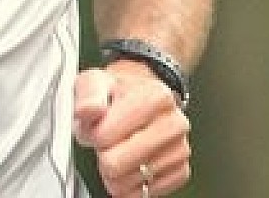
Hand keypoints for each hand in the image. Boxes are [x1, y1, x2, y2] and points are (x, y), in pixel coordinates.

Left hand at [73, 65, 191, 196]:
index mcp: (155, 97)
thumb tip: (87, 110)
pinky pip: (145, 194)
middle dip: (102, 155)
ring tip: (117, 149)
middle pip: (117, 164)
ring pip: (130, 182)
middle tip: (104, 141)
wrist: (138, 94)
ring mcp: (180, 149)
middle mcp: (173, 124)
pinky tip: (129, 164)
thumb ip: (88, 97)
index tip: (95, 126)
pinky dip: (130, 185)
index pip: (106, 136)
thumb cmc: (116, 91)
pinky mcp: (181, 171)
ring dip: (115, 172)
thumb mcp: (95, 81)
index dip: (92, 135)